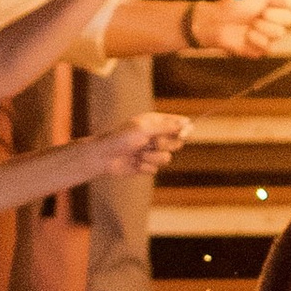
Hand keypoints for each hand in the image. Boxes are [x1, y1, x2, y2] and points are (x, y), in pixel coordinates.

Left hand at [74, 110, 193, 182]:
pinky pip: (156, 168)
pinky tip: (134, 163)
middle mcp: (155, 135)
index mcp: (155, 122)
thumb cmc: (121, 138)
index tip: (184, 134)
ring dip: (153, 157)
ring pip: (167, 158)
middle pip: (176, 143)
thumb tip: (186, 123)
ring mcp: (151, 151)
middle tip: (152, 143)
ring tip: (139, 154)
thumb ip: (166, 127)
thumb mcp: (145, 129)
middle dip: (165, 145)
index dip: (184, 129)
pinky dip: (145, 166)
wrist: (104, 157)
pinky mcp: (146, 164)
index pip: (179, 123)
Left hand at [190, 0, 290, 56]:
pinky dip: (254, 38)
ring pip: (279, 33)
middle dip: (271, 15)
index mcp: (278, 7)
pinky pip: (268, 45)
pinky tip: (245, 36)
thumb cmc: (236, 6)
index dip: (287, 2)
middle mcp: (277, 22)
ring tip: (249, 25)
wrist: (217, 22)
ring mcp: (270, 36)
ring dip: (261, 27)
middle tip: (257, 13)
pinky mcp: (262, 50)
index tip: (273, 0)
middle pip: (290, 19)